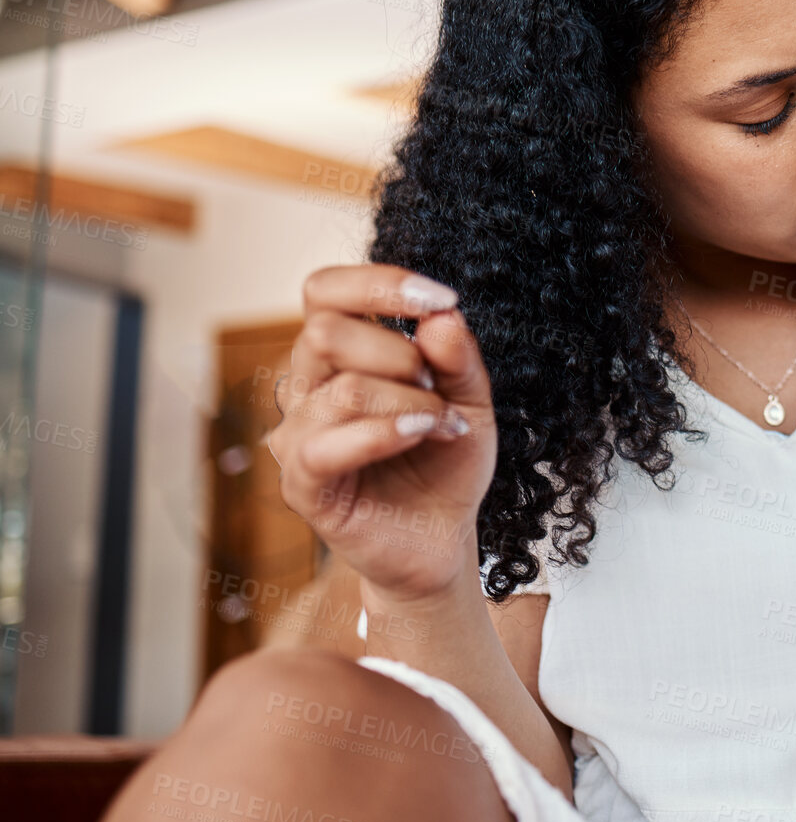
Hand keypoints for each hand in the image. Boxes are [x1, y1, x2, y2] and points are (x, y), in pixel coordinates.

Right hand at [265, 264, 497, 604]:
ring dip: (411, 401)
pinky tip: (424, 433)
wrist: (443, 538)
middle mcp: (307, 388)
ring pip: (342, 389)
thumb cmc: (445, 462)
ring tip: (444, 424)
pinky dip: (386, 432)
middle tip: (437, 386)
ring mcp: (298, 435)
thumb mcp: (471, 400)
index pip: (324, 291)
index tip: (441, 299)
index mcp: (338, 355)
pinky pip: (326, 445)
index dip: (378, 284)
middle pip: (323, 331)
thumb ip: (458, 358)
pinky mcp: (302, 483)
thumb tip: (442, 316)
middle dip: (398, 352)